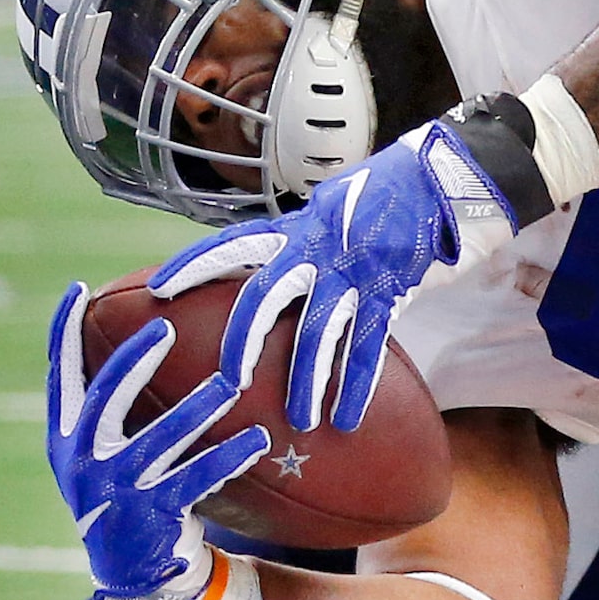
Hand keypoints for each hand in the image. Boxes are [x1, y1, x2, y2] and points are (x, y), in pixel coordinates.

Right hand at [46, 283, 268, 599]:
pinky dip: (226, 459)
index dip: (62, 335)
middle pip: (104, 401)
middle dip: (133, 362)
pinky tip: (255, 440)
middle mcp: (82, 463)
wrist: (132, 573)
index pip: (60, 378)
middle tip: (165, 330)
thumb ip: (106, 408)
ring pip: (158, 441)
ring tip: (229, 384)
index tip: (75, 290)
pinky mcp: (150, 516)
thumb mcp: (100, 454)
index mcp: (66, 441)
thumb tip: (133, 338)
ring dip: (197, 410)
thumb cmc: (124, 497)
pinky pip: (194, 480)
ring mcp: (115, 492)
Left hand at [150, 121, 517, 432]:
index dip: (194, 264)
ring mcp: (353, 270)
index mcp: (298, 227)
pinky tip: (347, 418)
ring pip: (319, 331)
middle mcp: (318, 247)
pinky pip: (368, 346)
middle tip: (228, 382)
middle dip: (245, 340)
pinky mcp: (388, 290)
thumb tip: (269, 264)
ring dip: (307, 380)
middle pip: (266, 295)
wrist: (442, 179)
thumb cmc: (385, 195)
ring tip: (300, 420)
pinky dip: (356, 385)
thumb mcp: (332, 206)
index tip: (157, 288)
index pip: (234, 244)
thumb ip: (301, 239)